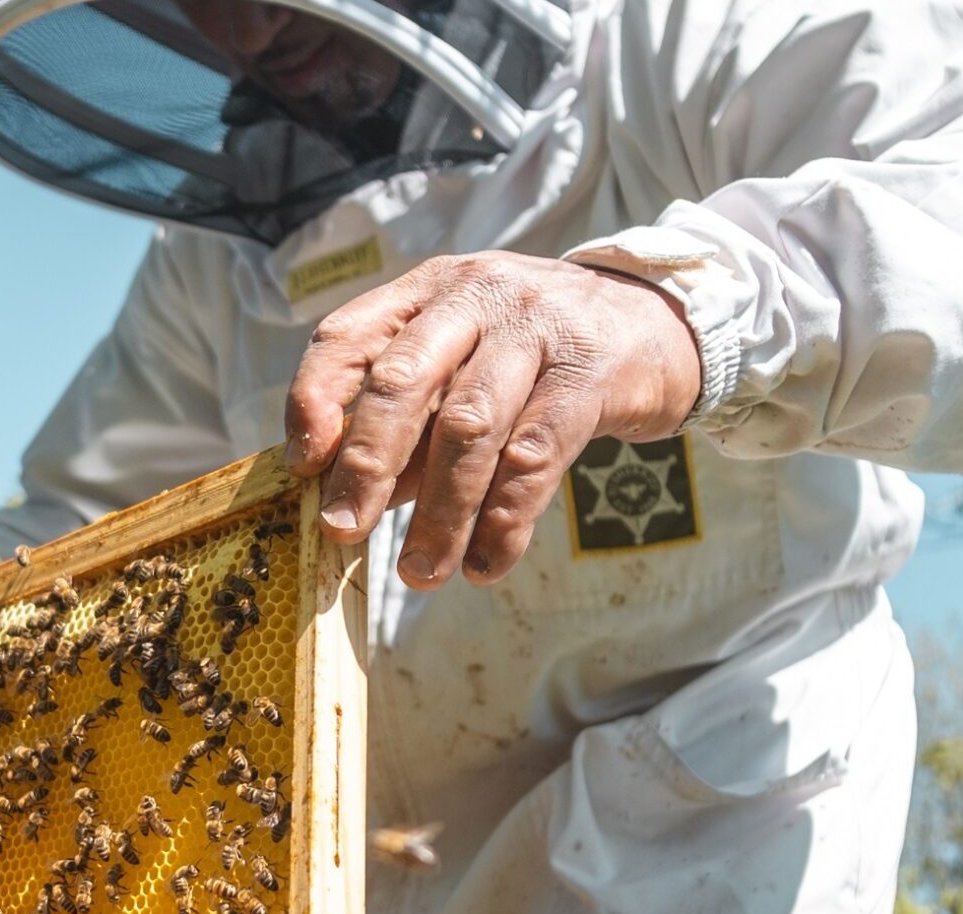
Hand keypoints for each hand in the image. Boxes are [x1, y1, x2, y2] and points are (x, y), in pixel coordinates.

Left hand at [283, 251, 701, 588]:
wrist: (660, 322)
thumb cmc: (536, 355)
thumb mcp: (464, 362)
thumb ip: (410, 420)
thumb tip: (346, 497)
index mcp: (427, 290)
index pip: (348, 336)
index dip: (314, 400)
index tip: (301, 468)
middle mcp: (476, 297)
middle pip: (403, 380)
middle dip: (366, 464)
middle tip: (343, 533)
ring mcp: (537, 329)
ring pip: (470, 428)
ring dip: (439, 514)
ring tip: (419, 573)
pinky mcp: (592, 373)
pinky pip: (536, 456)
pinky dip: (504, 519)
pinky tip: (485, 564)